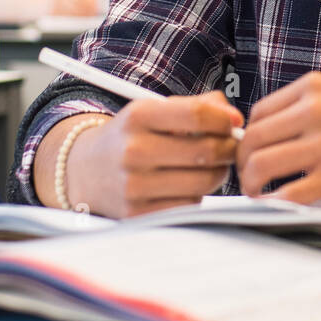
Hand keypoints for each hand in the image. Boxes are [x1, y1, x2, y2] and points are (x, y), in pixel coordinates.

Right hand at [65, 90, 244, 218]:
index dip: (224, 119)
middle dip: (228, 149)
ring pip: (202, 182)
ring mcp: (133, 185)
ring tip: (211, 166)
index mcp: (139, 116)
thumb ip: (198, 106)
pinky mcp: (136, 214)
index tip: (234, 122)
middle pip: (206, 152)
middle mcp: (133, 150)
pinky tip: (188, 184)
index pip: (197, 115)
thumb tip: (234, 117)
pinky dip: (197, 195)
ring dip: (217, 173)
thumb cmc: (133, 136)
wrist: (86, 170)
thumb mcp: (155, 109)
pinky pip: (189, 205)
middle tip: (231, 147)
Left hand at [237, 72, 320, 203]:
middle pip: (253, 139)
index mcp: (314, 86)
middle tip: (248, 177)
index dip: (248, 137)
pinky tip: (274, 204)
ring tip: (258, 192)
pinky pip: (286, 194)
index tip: (252, 153)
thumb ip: (300, 109)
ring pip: (261, 164)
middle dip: (242, 162)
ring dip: (250, 183)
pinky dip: (272, 203)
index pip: (258, 112)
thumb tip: (255, 135)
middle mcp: (317, 110)